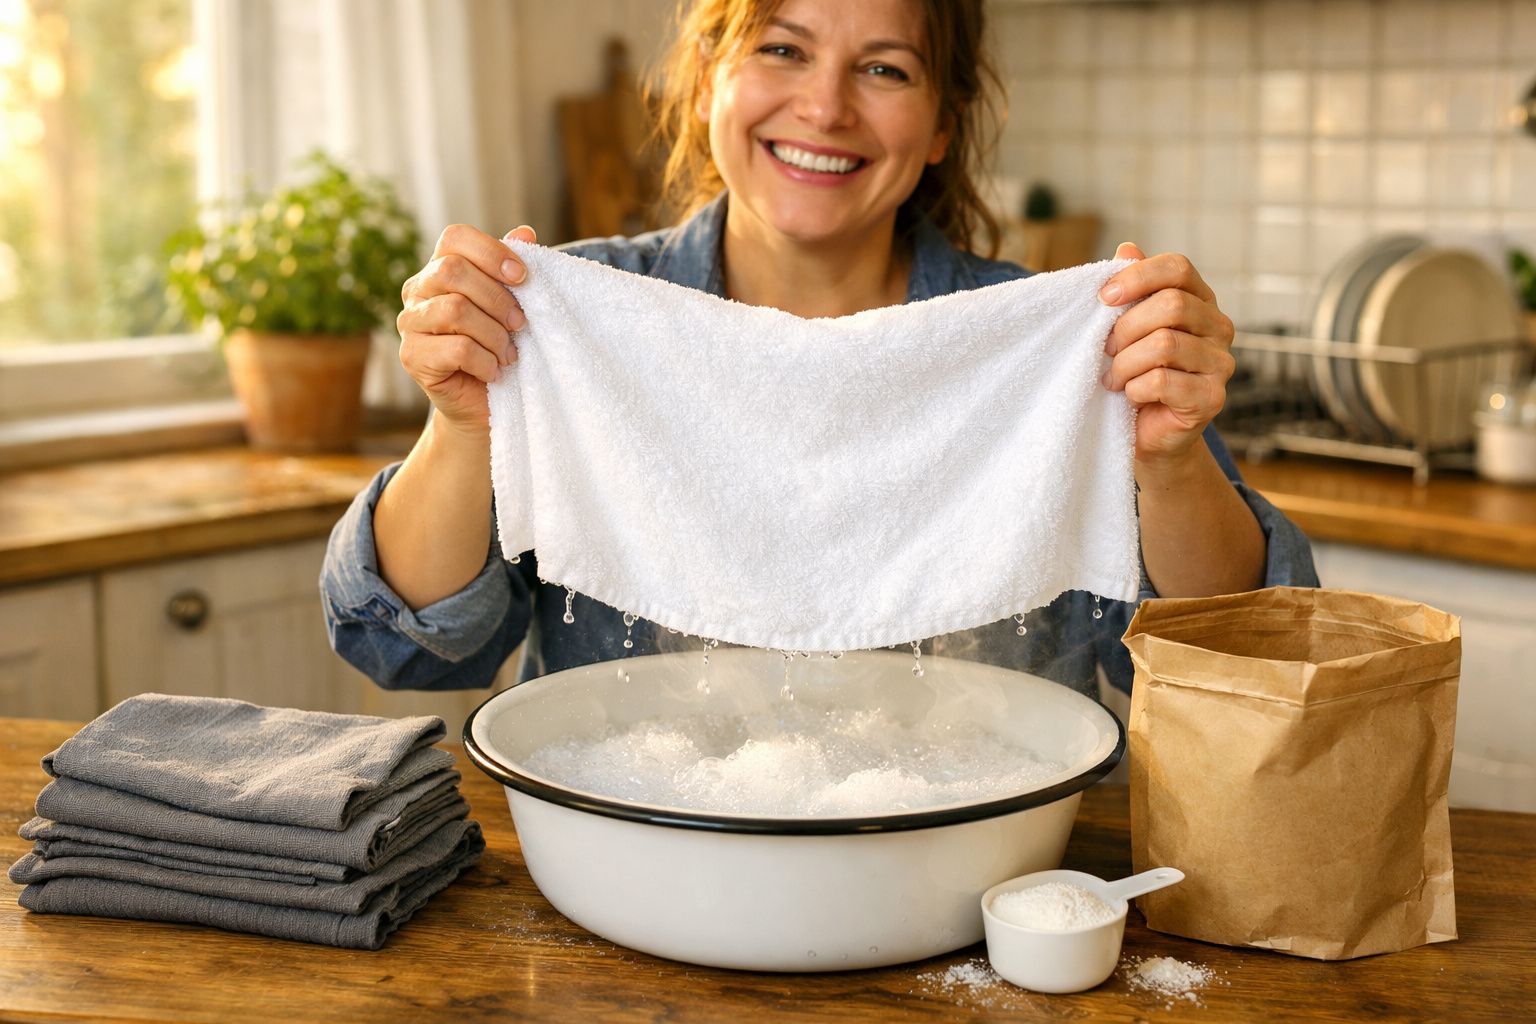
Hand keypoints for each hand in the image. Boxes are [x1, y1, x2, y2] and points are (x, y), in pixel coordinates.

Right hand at [397, 224, 537, 433]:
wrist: (482, 404)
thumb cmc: (497, 349)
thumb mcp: (509, 306)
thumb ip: (511, 270)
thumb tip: (525, 233)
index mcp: (438, 269)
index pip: (454, 238)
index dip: (491, 251)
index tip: (523, 277)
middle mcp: (416, 291)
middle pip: (453, 272)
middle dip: (497, 299)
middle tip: (520, 324)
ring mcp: (409, 324)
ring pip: (456, 310)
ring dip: (494, 335)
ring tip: (508, 354)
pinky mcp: (412, 357)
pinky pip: (457, 348)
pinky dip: (486, 361)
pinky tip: (493, 371)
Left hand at [1098, 242, 1234, 466]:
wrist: (1146, 434)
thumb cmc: (1134, 374)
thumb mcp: (1127, 329)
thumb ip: (1130, 291)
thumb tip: (1127, 248)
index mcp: (1200, 301)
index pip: (1177, 268)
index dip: (1138, 276)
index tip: (1102, 298)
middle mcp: (1219, 327)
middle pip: (1171, 305)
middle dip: (1125, 328)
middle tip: (1105, 351)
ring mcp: (1221, 364)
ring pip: (1164, 344)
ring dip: (1125, 363)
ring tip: (1113, 379)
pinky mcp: (1212, 398)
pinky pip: (1163, 381)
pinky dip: (1135, 388)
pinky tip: (1130, 396)